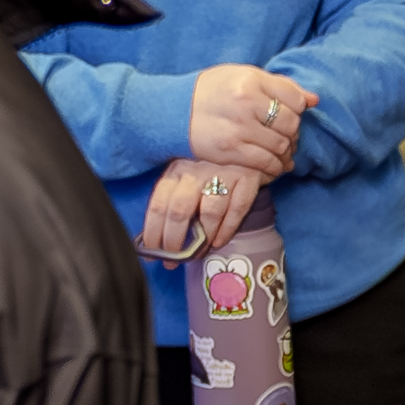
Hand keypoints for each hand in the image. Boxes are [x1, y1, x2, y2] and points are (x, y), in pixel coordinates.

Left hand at [137, 157, 260, 261]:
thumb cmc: (212, 168)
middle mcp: (197, 169)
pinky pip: (236, 209)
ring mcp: (223, 172)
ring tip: (199, 252)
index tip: (154, 253)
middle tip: (174, 260)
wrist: (250, 144)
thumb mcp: (187, 177)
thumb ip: (174, 201)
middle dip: (174, 240)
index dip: (153, 232)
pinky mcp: (248, 177)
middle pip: (179, 211)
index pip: (158, 204)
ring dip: (203, 238)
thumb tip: (157, 241)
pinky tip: (219, 241)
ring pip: (209, 212)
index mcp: (177, 169)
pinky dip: (227, 230)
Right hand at [188, 63, 314, 174]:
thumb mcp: (243, 77)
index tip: (292, 115)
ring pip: (281, 145)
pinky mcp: (231, 150)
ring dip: (286, 152)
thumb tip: (314, 100)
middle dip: (294, 133)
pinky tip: (275, 166)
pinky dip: (275, 167)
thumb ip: (280, 85)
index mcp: (251, 79)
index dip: (299, 110)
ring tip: (282, 152)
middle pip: (291, 123)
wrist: (174, 111)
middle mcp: (246, 102)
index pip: (295, 98)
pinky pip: (266, 163)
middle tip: (288, 137)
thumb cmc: (212, 91)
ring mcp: (239, 128)